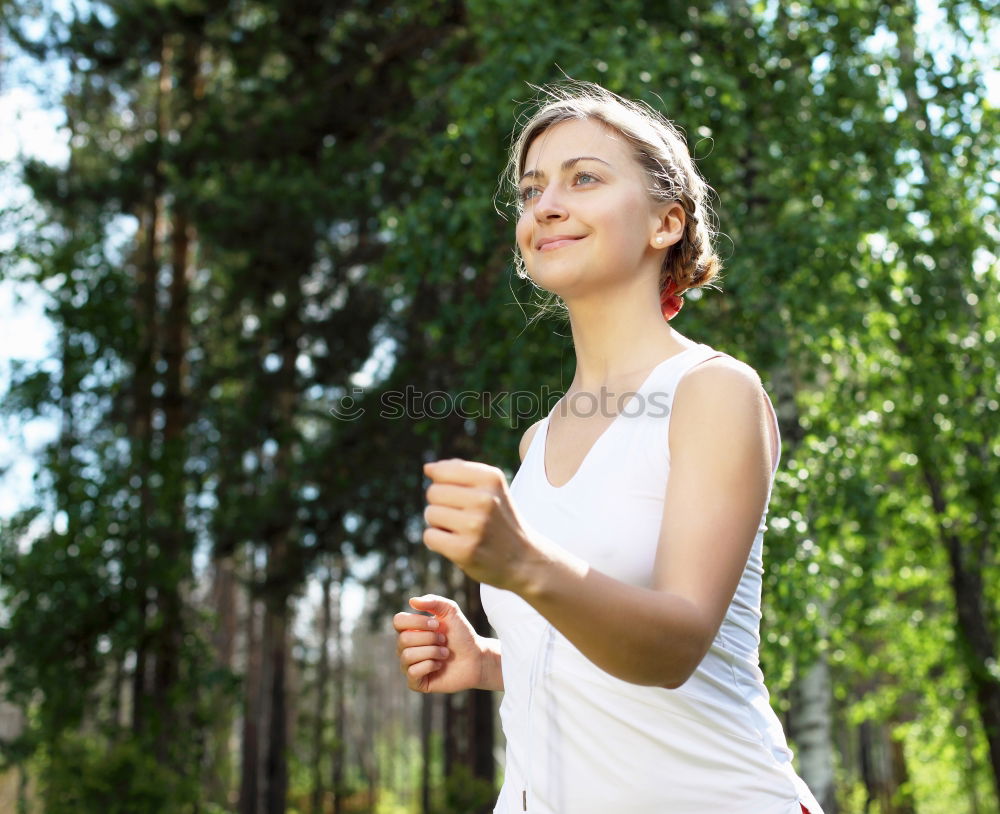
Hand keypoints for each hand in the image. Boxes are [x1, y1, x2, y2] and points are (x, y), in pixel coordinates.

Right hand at [394, 595, 488, 693]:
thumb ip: (433, 601)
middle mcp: (406, 647)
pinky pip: (412, 672)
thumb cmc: (462, 635)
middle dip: (429, 638)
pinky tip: (440, 665)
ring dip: (432, 652)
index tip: (436, 624)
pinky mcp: (416, 682)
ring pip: (408, 655)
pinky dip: (430, 666)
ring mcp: (409, 665)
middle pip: (403, 639)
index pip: (398, 621)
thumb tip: (412, 601)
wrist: (476, 658)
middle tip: (443, 640)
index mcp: (410, 629)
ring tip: (445, 653)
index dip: (417, 622)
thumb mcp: (450, 611)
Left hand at [422, 458, 534, 590]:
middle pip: (433, 492)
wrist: (523, 560)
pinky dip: (437, 541)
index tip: (462, 498)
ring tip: (462, 531)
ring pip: (430, 513)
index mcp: (491, 479)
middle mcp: (485, 499)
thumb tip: (428, 468)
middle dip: (441, 504)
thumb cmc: (498, 520)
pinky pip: (429, 536)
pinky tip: (456, 545)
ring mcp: (475, 525)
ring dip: (439, 524)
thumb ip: (460, 471)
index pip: (441, 471)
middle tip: (462, 517)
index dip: (443, 485)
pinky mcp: (465, 550)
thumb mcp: (490, 488)